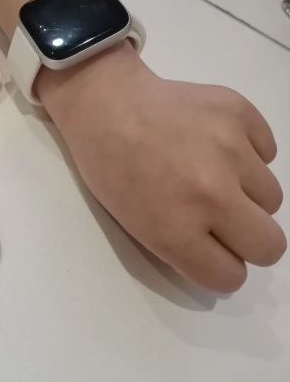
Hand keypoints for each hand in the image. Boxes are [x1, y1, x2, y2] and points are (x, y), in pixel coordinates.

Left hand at [38, 42, 285, 291]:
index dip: (221, 265)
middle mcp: (212, 194)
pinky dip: (249, 153)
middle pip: (271, 246)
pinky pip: (268, 151)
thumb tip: (230, 255)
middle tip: (224, 217)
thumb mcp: (137, 226)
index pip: (232, 278)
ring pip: (272, 197)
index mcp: (176, 230)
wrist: (108, 104)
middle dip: (249, 240)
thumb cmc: (111, 168)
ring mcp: (230, 149)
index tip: (211, 248)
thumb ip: (187, 250)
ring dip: (248, 192)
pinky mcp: (240, 113)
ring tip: (212, 170)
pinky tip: (214, 142)